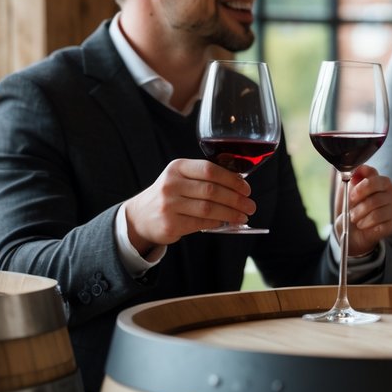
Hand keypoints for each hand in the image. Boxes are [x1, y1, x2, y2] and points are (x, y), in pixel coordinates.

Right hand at [123, 159, 255, 251]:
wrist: (140, 216)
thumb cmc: (170, 195)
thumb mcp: (181, 178)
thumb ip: (205, 179)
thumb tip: (239, 187)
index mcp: (177, 167)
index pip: (210, 170)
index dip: (232, 179)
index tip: (246, 188)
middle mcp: (171, 184)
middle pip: (212, 190)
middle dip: (236, 199)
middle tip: (250, 205)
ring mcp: (169, 205)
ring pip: (209, 208)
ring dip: (231, 213)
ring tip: (244, 216)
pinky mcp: (170, 223)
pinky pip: (201, 222)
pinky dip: (218, 222)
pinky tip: (227, 222)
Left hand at [333, 165, 391, 256]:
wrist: (350, 228)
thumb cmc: (352, 206)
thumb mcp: (348, 190)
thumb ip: (353, 178)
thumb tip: (356, 170)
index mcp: (383, 182)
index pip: (376, 180)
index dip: (362, 188)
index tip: (352, 196)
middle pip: (376, 200)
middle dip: (359, 208)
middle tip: (351, 212)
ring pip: (377, 214)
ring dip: (361, 218)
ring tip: (355, 220)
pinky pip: (380, 226)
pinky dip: (367, 227)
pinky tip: (364, 226)